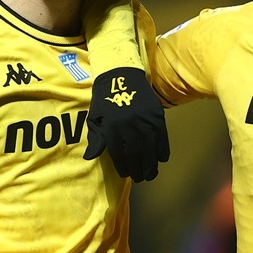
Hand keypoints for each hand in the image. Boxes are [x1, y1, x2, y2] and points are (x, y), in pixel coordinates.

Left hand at [83, 67, 169, 181]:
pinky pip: (162, 136)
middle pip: (136, 153)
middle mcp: (129, 124)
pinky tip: (161, 159)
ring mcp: (144, 119)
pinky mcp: (156, 114)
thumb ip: (96, 138)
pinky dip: (162, 149)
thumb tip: (89, 157)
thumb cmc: (105, 100)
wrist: (121, 75)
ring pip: (150, 147)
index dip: (123, 166)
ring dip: (151, 163)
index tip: (125, 174)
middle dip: (138, 168)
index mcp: (111, 126)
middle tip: (140, 177)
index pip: (118, 153)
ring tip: (150, 174)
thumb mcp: (95, 118)